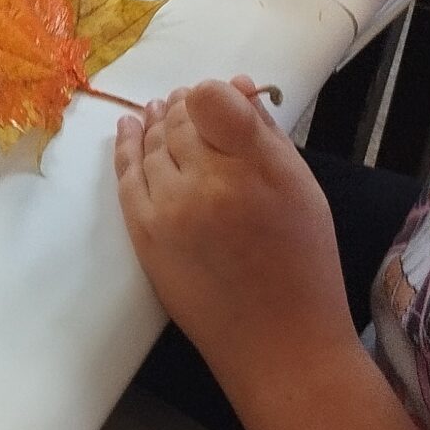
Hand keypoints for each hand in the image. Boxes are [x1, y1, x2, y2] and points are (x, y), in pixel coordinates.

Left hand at [114, 80, 353, 398]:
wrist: (280, 343)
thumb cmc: (303, 263)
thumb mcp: (303, 190)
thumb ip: (267, 134)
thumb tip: (239, 86)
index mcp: (257, 168)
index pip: (213, 100)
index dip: (212, 94)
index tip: (218, 100)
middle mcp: (208, 183)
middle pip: (179, 119)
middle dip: (182, 107)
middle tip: (185, 102)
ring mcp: (169, 209)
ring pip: (150, 144)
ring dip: (153, 123)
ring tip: (157, 111)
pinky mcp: (144, 234)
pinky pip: (126, 176)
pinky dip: (126, 147)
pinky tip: (130, 130)